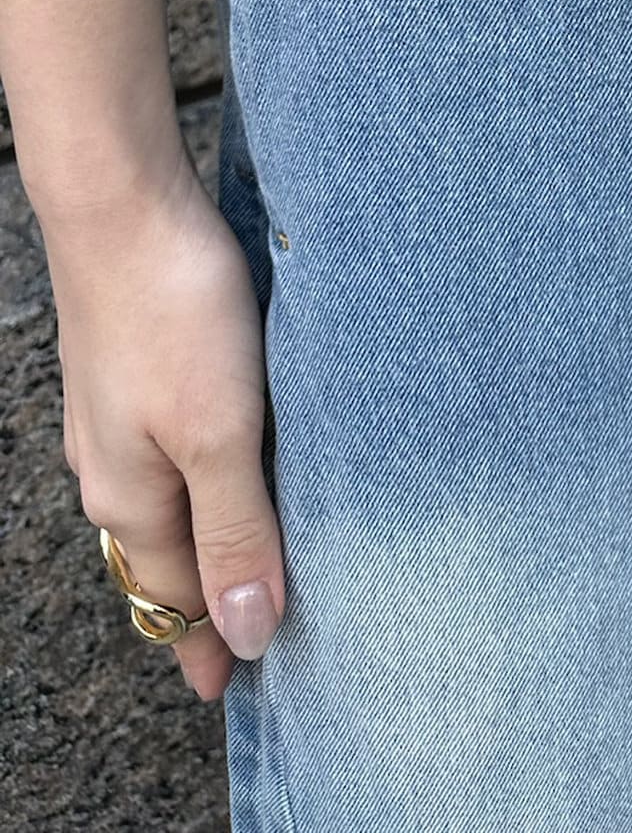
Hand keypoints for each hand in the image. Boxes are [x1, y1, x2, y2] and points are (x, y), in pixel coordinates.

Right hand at [41, 138, 283, 701]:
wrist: (123, 204)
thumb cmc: (172, 311)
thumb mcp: (221, 432)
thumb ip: (237, 531)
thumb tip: (248, 633)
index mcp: (132, 497)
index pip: (175, 597)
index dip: (213, 641)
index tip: (242, 683)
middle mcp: (114, 466)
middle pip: (168, 555)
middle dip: (211, 597)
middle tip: (261, 630)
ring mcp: (120, 417)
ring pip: (171, 501)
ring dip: (214, 534)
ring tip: (262, 555)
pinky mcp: (140, 369)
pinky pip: (174, 451)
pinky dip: (210, 477)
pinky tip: (242, 461)